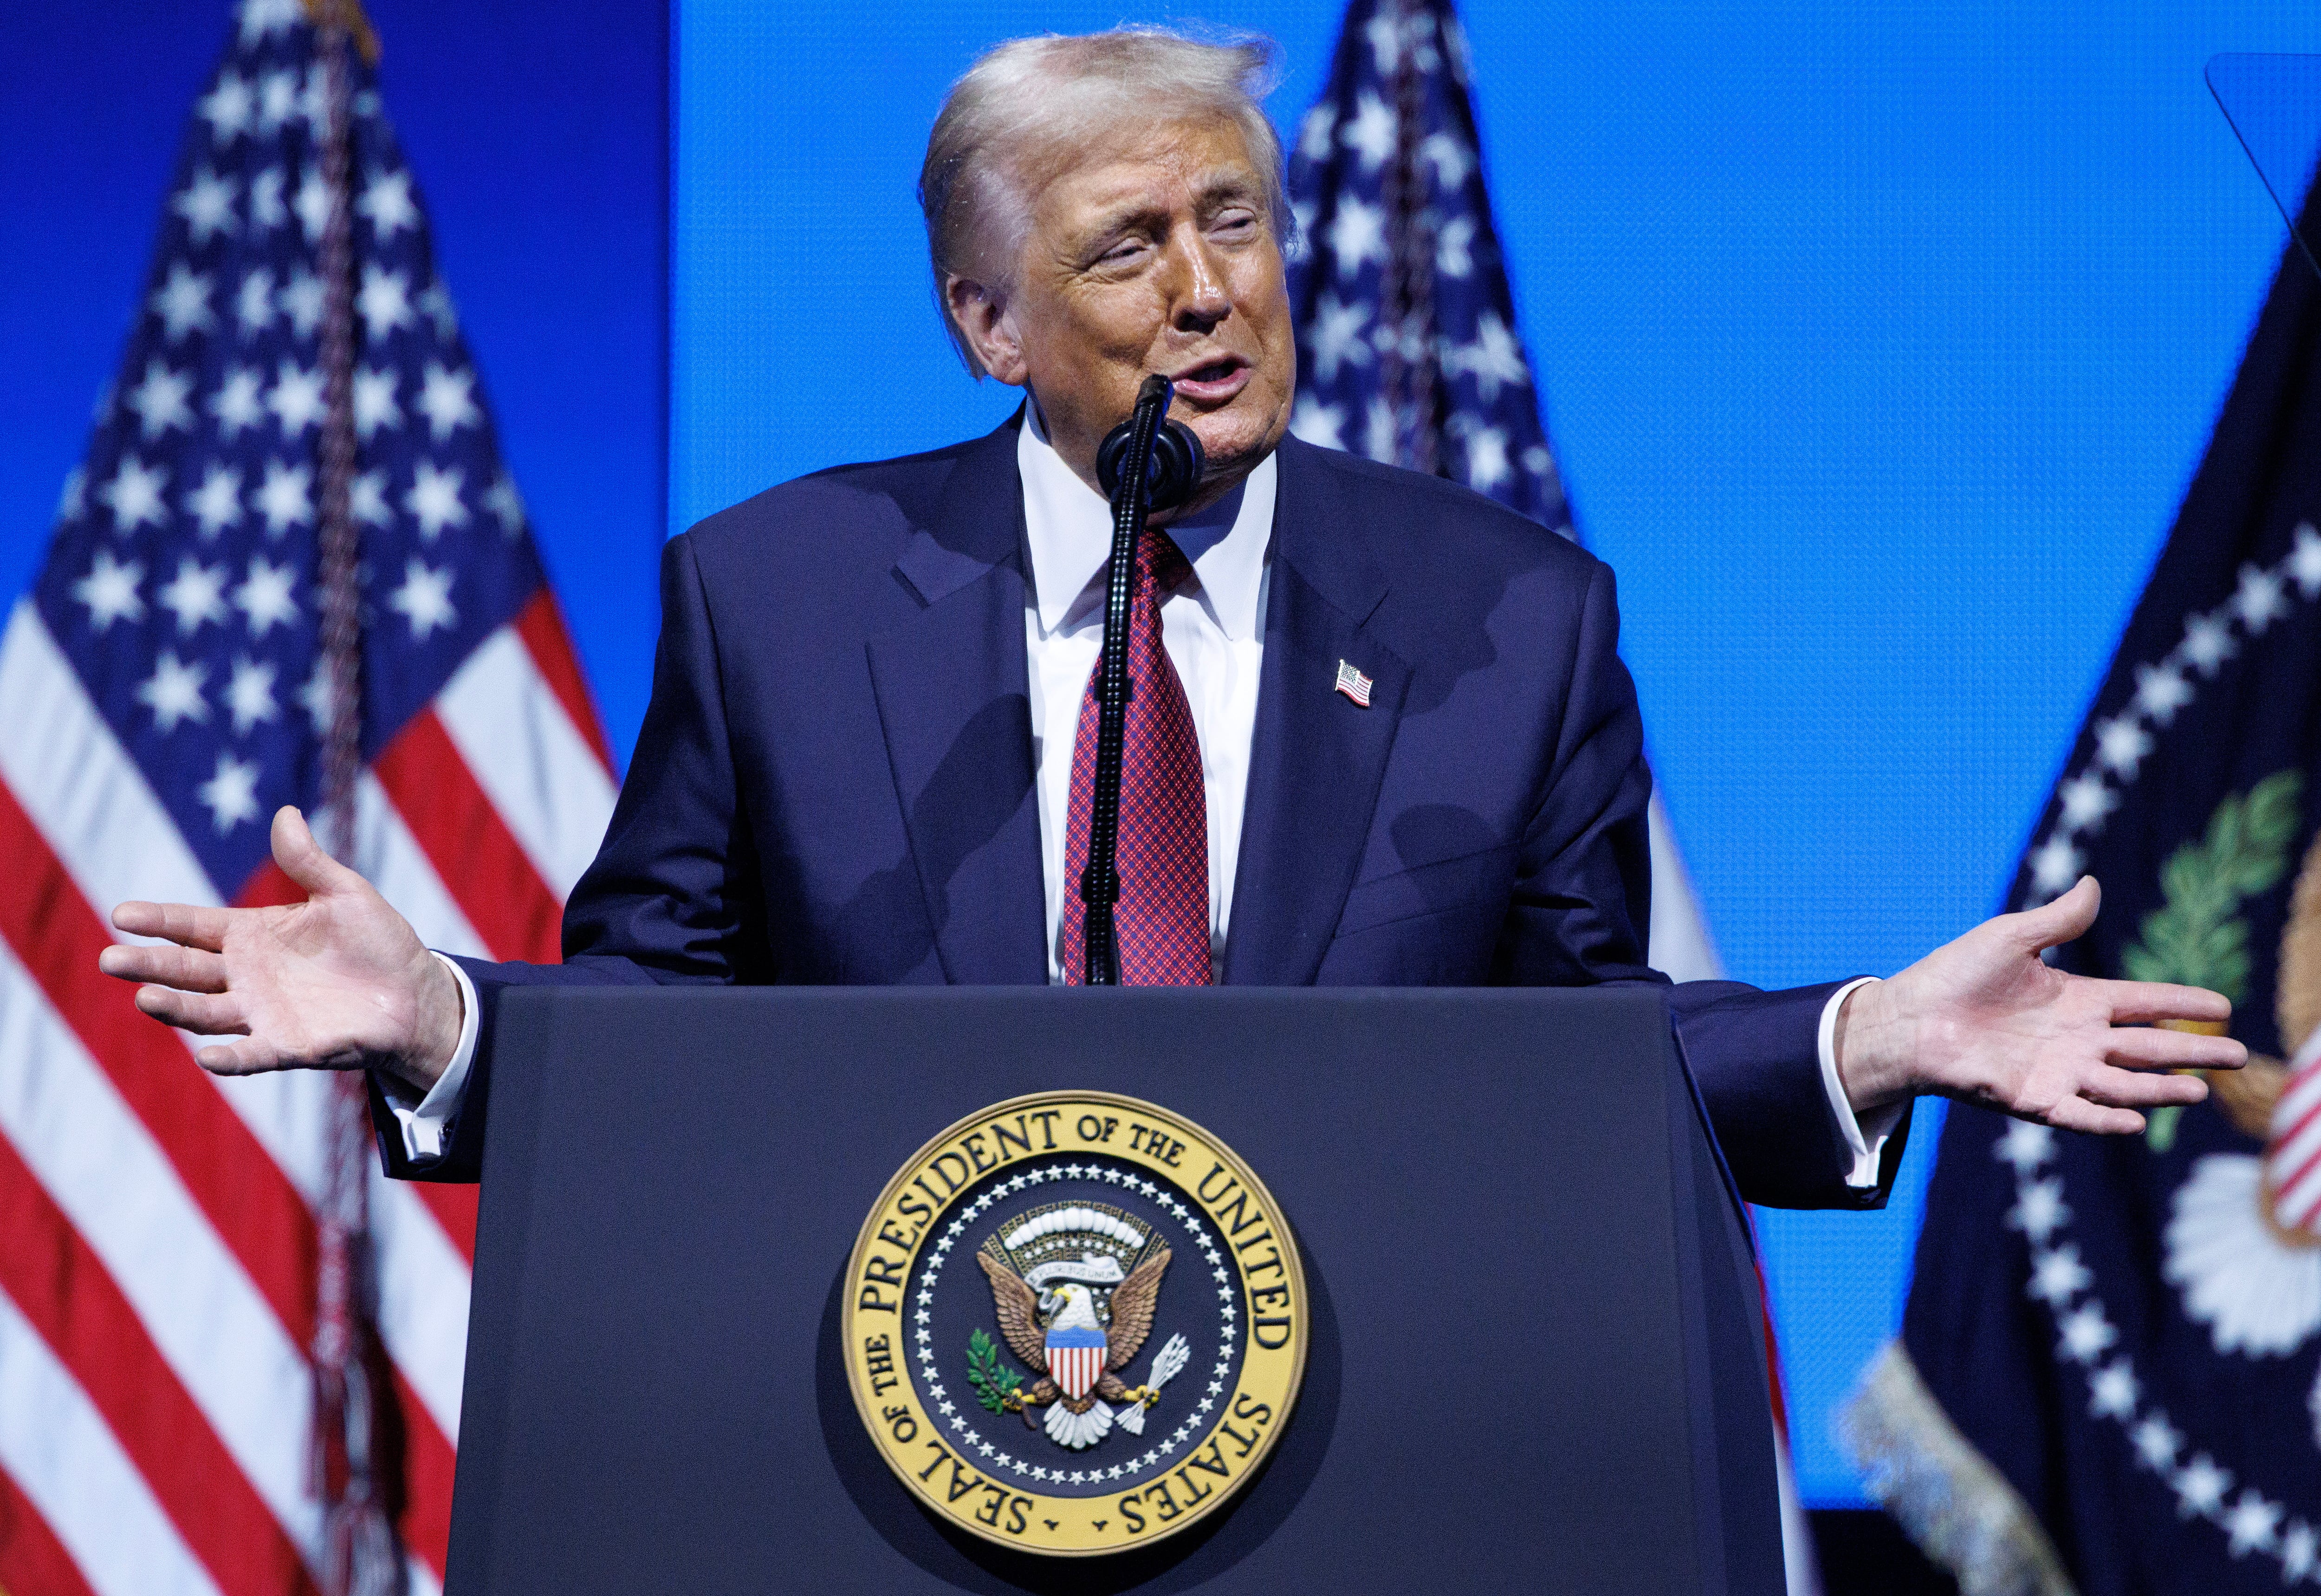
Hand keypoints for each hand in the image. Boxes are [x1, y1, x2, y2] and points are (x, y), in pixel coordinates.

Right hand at [97, 806, 463, 1094]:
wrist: (417, 992)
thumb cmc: (377, 940)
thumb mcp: (345, 893)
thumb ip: (309, 861)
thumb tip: (286, 813)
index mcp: (252, 934)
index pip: (193, 926)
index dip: (159, 920)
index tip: (121, 914)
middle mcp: (246, 976)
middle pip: (186, 970)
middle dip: (148, 964)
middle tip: (111, 958)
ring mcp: (263, 1014)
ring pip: (206, 1012)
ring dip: (176, 1007)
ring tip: (145, 997)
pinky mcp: (290, 1047)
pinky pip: (253, 1055)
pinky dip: (230, 1058)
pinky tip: (207, 1057)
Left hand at [1834, 876, 2245, 1134]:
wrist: (1910, 1017)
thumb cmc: (1955, 974)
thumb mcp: (2010, 938)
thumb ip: (2057, 920)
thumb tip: (2093, 882)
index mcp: (2078, 1000)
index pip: (2144, 1003)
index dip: (2182, 1004)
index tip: (2223, 1007)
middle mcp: (2076, 1039)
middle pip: (2147, 1047)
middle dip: (2191, 1052)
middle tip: (2237, 1056)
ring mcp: (2057, 1071)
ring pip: (2123, 1084)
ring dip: (2159, 1090)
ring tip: (2199, 1092)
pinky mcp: (2032, 1098)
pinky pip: (2077, 1113)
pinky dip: (2105, 1118)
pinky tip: (2135, 1122)